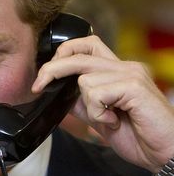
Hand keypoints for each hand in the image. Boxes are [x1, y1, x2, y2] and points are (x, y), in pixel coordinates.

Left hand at [32, 35, 173, 171]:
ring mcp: (131, 74)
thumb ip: (81, 101)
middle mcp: (125, 67)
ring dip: (89, 106)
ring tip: (108, 119)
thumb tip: (56, 90)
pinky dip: (99, 113)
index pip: (85, 46)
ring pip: (85, 79)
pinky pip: (96, 93)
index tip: (44, 76)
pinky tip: (114, 121)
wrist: (164, 153)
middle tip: (39, 85)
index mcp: (116, 71)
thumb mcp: (100, 116)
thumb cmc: (137, 135)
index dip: (62, 54)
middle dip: (52, 69)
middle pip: (78, 53)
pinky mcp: (134, 86)